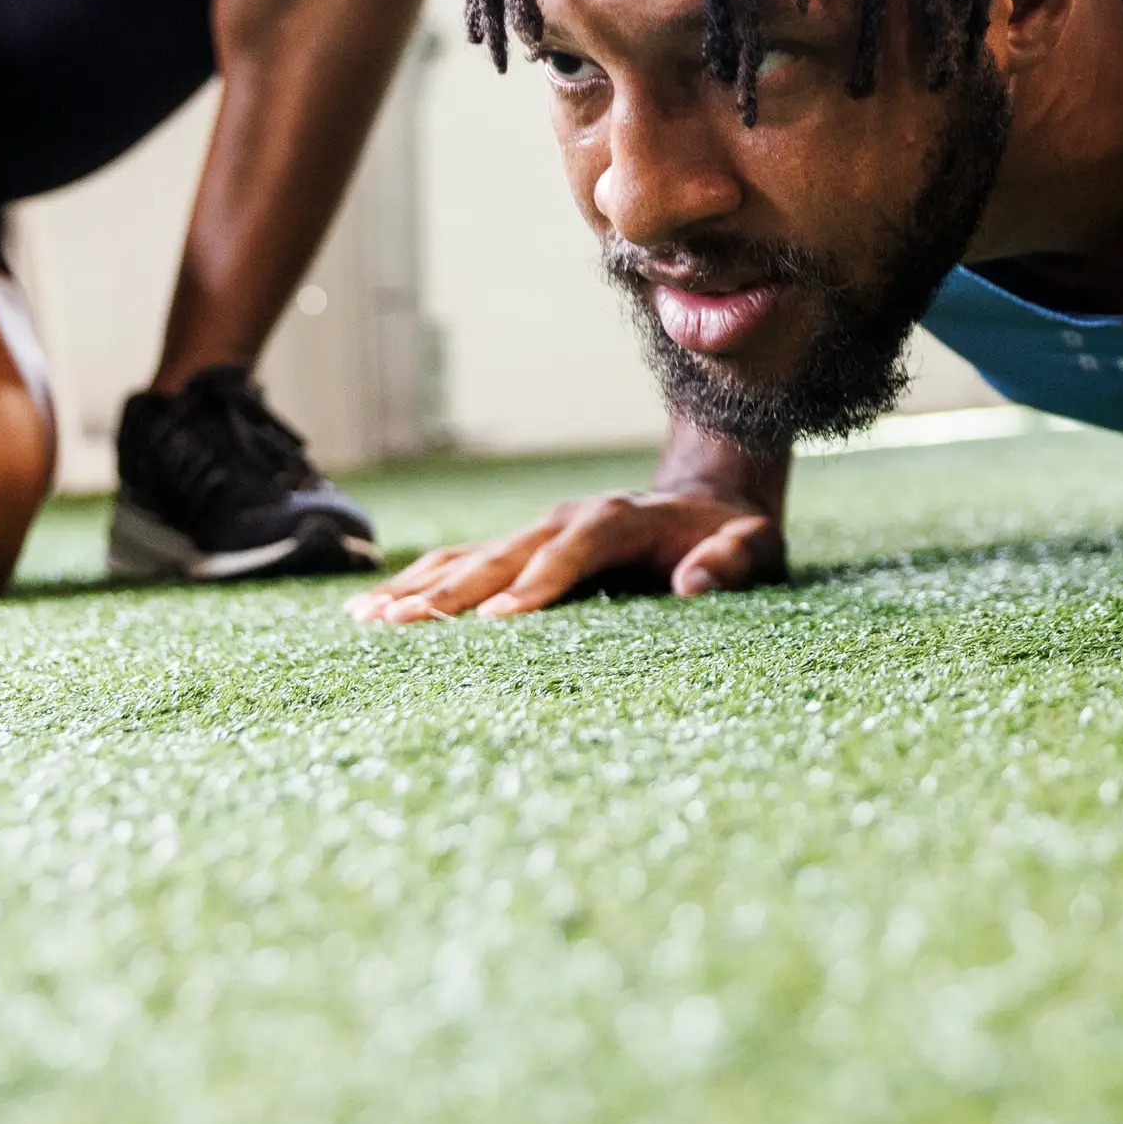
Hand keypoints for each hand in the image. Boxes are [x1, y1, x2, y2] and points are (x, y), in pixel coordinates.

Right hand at [347, 488, 786, 624]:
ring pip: (470, 557)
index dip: (538, 584)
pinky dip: (418, 584)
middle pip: (504, 554)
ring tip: (366, 620)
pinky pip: (463, 564)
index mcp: (620, 519)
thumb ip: (732, 561)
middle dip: (453, 591)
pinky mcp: (523, 549)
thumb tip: (692, 583)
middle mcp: (568, 519)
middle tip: (400, 625)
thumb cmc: (732, 536)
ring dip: (419, 587)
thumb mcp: (756, 547)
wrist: (708, 498)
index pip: (572, 551)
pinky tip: (371, 611)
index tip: (500, 622)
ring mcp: (539, 531)